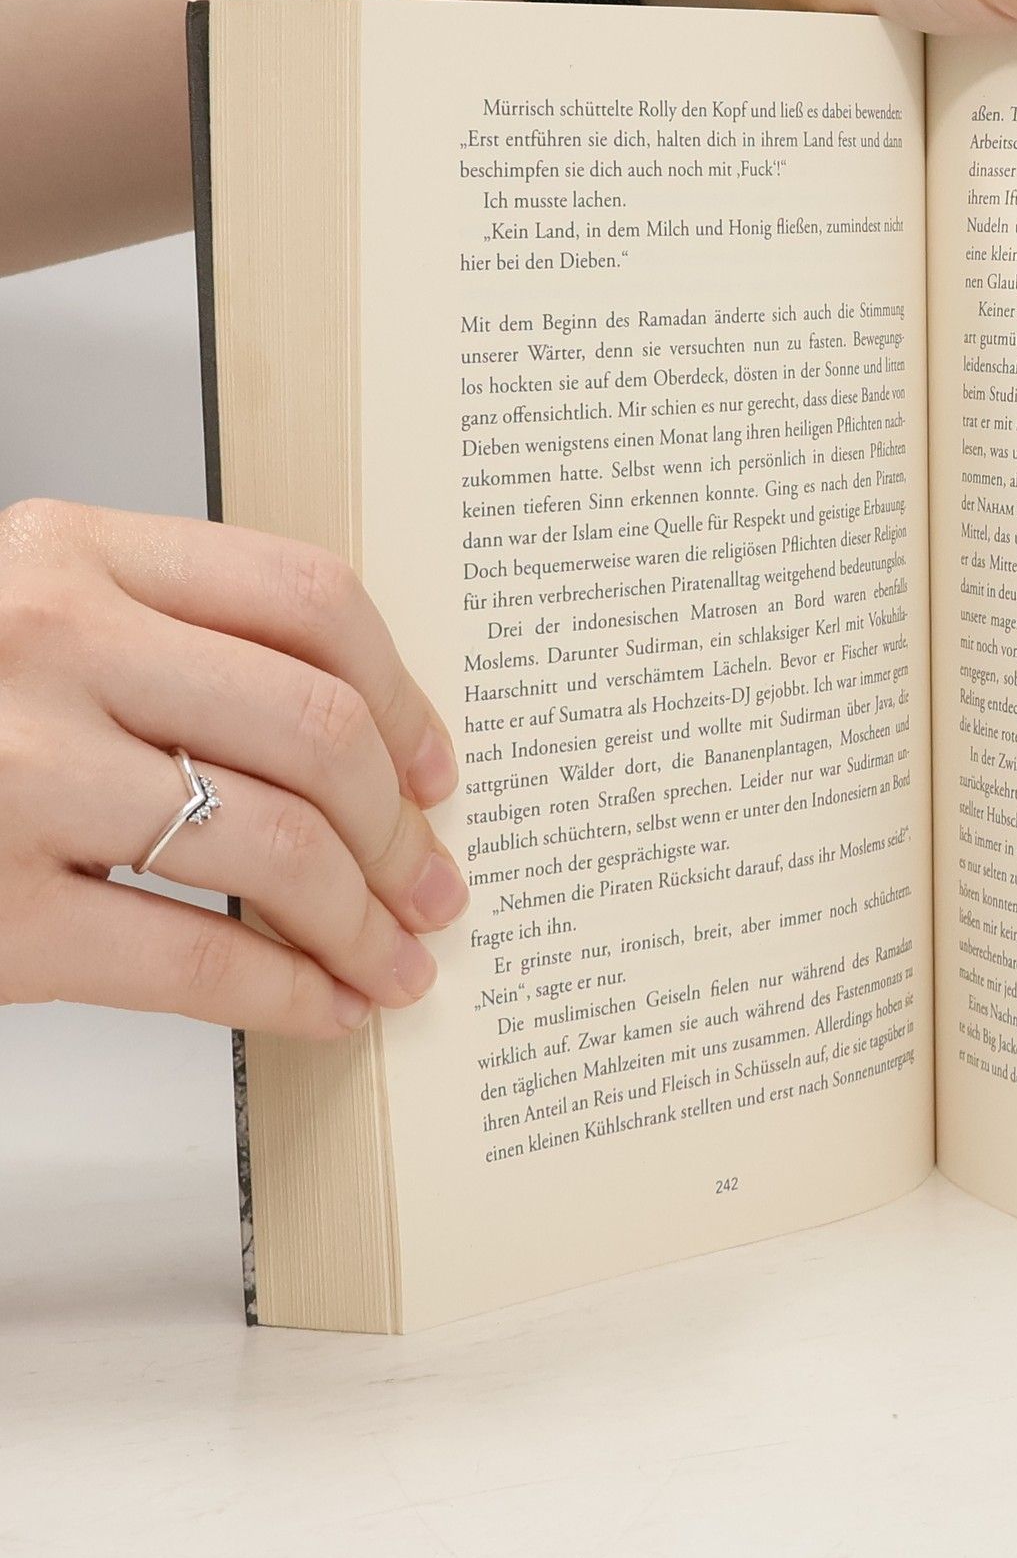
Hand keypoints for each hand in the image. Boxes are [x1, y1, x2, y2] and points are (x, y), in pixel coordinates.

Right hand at [0, 499, 466, 1037]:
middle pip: (315, 726)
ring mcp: (16, 775)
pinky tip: (323, 1006)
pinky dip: (288, 991)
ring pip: (278, 844)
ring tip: (396, 958)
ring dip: (365, 920)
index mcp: (70, 551)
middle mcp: (45, 642)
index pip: (307, 597)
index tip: (433, 767)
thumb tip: (358, 740)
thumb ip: (165, 637)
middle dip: (400, 827)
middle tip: (432, 883)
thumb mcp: (24, 616)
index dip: (401, 695)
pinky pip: (196, 956)